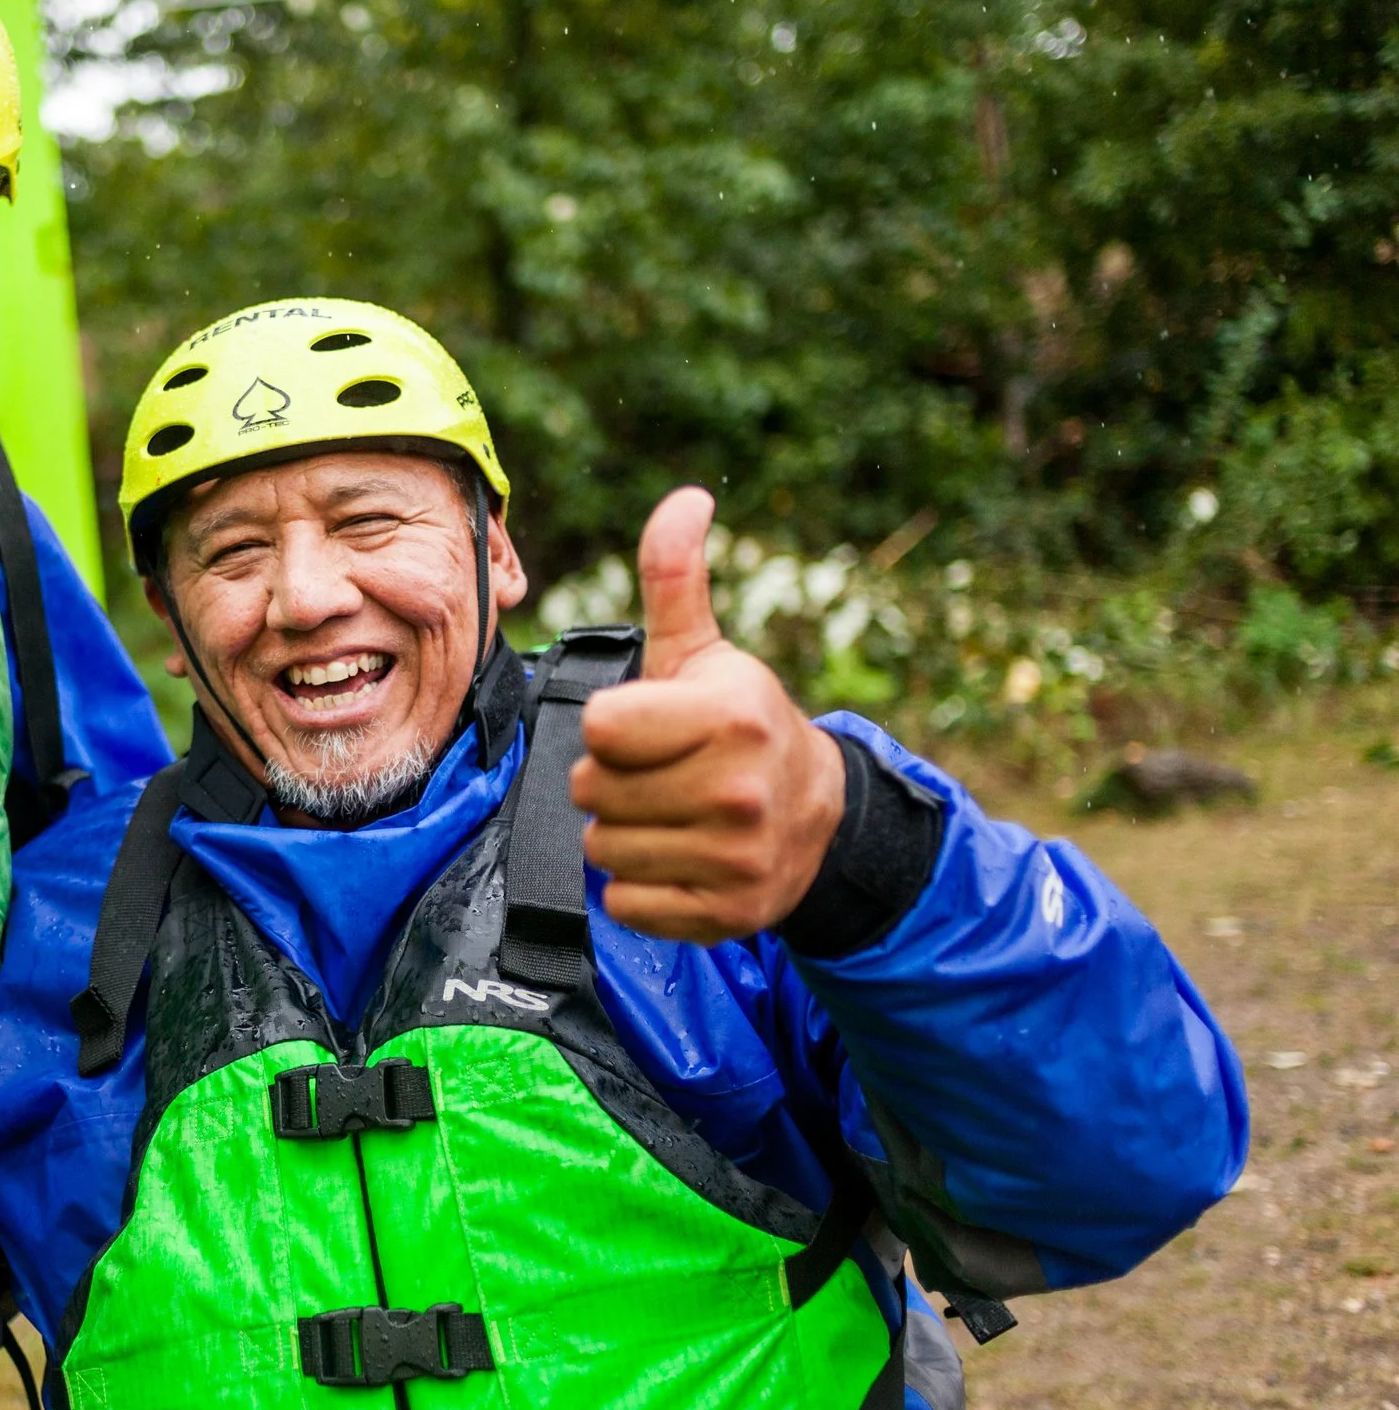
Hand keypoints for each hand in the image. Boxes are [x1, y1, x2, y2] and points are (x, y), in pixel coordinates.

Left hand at [571, 486, 844, 943]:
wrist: (816, 813)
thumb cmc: (740, 723)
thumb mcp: (704, 650)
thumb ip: (676, 577)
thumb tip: (687, 498)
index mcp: (728, 716)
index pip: (599, 729)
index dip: (611, 729)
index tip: (647, 728)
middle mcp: (738, 789)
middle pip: (593, 791)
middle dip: (611, 782)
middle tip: (659, 775)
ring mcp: (737, 856)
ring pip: (605, 850)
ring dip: (622, 834)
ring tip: (669, 816)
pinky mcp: (729, 912)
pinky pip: (627, 905)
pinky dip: (638, 890)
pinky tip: (678, 859)